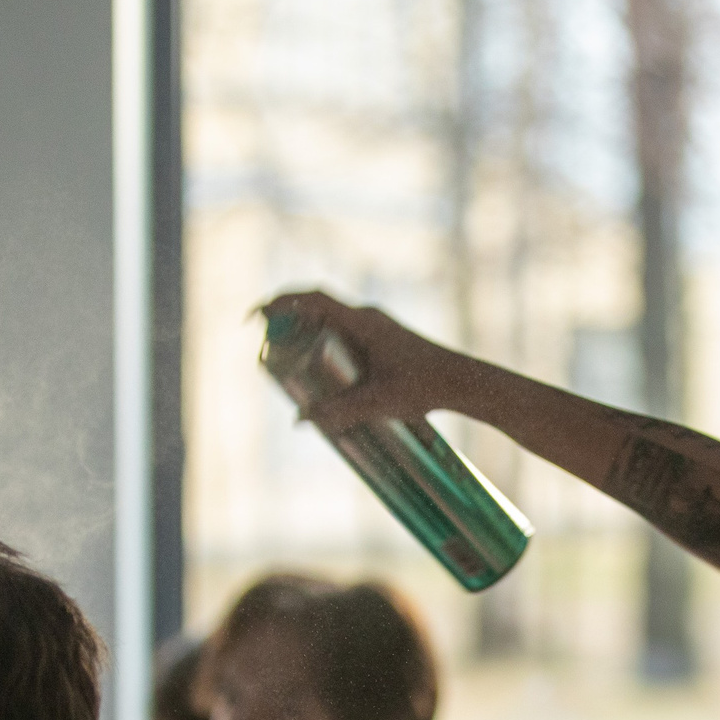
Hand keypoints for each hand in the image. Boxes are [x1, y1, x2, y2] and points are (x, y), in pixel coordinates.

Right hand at [258, 290, 470, 430]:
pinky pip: (345, 336)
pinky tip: (322, 372)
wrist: (463, 382)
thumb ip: (338, 411)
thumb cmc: (424, 387)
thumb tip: (300, 420)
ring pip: (331, 323)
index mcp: (363, 322)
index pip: (313, 299)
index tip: (256, 315)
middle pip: (317, 310)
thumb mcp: (377, 402)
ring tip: (288, 361)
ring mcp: (377, 327)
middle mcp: (367, 318)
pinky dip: (326, 346)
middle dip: (288, 322)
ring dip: (307, 335)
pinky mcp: (384, 340)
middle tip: (267, 346)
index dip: (281, 302)